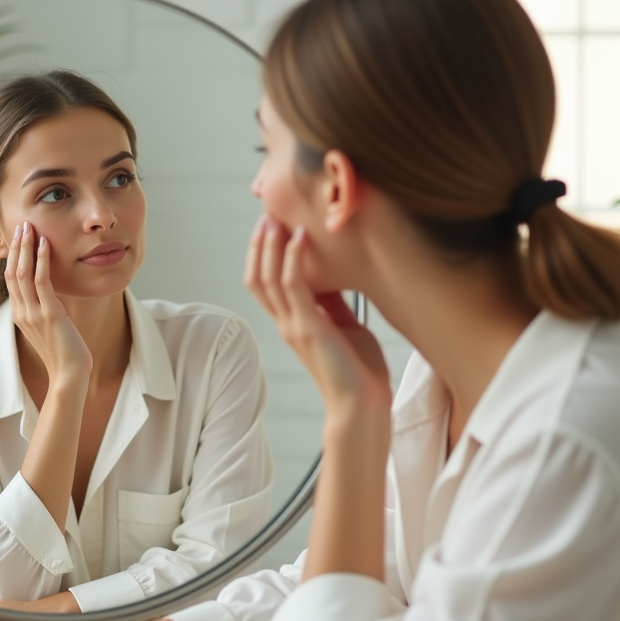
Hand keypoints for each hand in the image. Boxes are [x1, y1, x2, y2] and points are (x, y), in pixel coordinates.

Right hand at [7, 222, 92, 385]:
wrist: (68, 375)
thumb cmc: (64, 353)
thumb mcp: (49, 327)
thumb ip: (44, 309)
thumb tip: (50, 293)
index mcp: (20, 315)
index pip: (11, 279)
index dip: (13, 257)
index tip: (18, 238)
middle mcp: (22, 312)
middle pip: (12, 272)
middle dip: (16, 247)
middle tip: (20, 225)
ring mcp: (33, 313)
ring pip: (22, 273)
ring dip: (25, 247)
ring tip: (28, 227)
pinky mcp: (49, 314)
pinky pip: (41, 281)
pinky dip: (42, 260)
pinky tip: (44, 243)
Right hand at [245, 217, 391, 412]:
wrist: (362, 405)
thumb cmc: (359, 371)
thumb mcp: (345, 326)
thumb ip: (332, 303)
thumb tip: (330, 276)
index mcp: (293, 324)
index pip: (265, 284)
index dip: (264, 255)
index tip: (273, 227)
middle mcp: (286, 324)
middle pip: (257, 278)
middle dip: (260, 245)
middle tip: (266, 215)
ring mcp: (294, 325)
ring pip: (267, 278)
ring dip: (270, 246)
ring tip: (276, 219)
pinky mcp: (309, 327)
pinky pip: (293, 285)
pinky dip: (294, 258)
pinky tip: (301, 236)